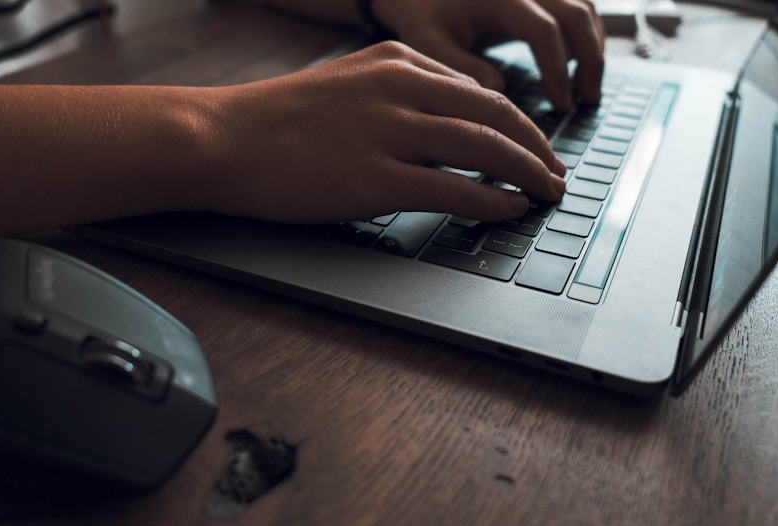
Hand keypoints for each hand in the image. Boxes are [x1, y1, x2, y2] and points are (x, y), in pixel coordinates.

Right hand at [189, 41, 565, 223]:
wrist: (221, 139)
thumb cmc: (275, 120)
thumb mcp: (346, 86)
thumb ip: (396, 96)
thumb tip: (445, 124)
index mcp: (396, 62)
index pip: (478, 92)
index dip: (518, 124)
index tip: (534, 146)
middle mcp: (401, 88)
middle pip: (496, 116)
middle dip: (536, 148)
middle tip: (556, 173)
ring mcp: (390, 132)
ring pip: (485, 149)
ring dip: (526, 174)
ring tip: (547, 194)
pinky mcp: (376, 178)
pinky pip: (455, 189)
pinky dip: (491, 201)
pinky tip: (509, 210)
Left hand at [368, 0, 605, 110]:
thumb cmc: (421, 16)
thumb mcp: (430, 44)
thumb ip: (462, 69)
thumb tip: (500, 95)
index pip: (543, 30)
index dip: (557, 70)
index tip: (561, 105)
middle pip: (577, 14)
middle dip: (590, 60)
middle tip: (586, 102)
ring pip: (584, 8)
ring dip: (593, 48)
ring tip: (587, 90)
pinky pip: (578, 6)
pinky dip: (585, 36)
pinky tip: (579, 67)